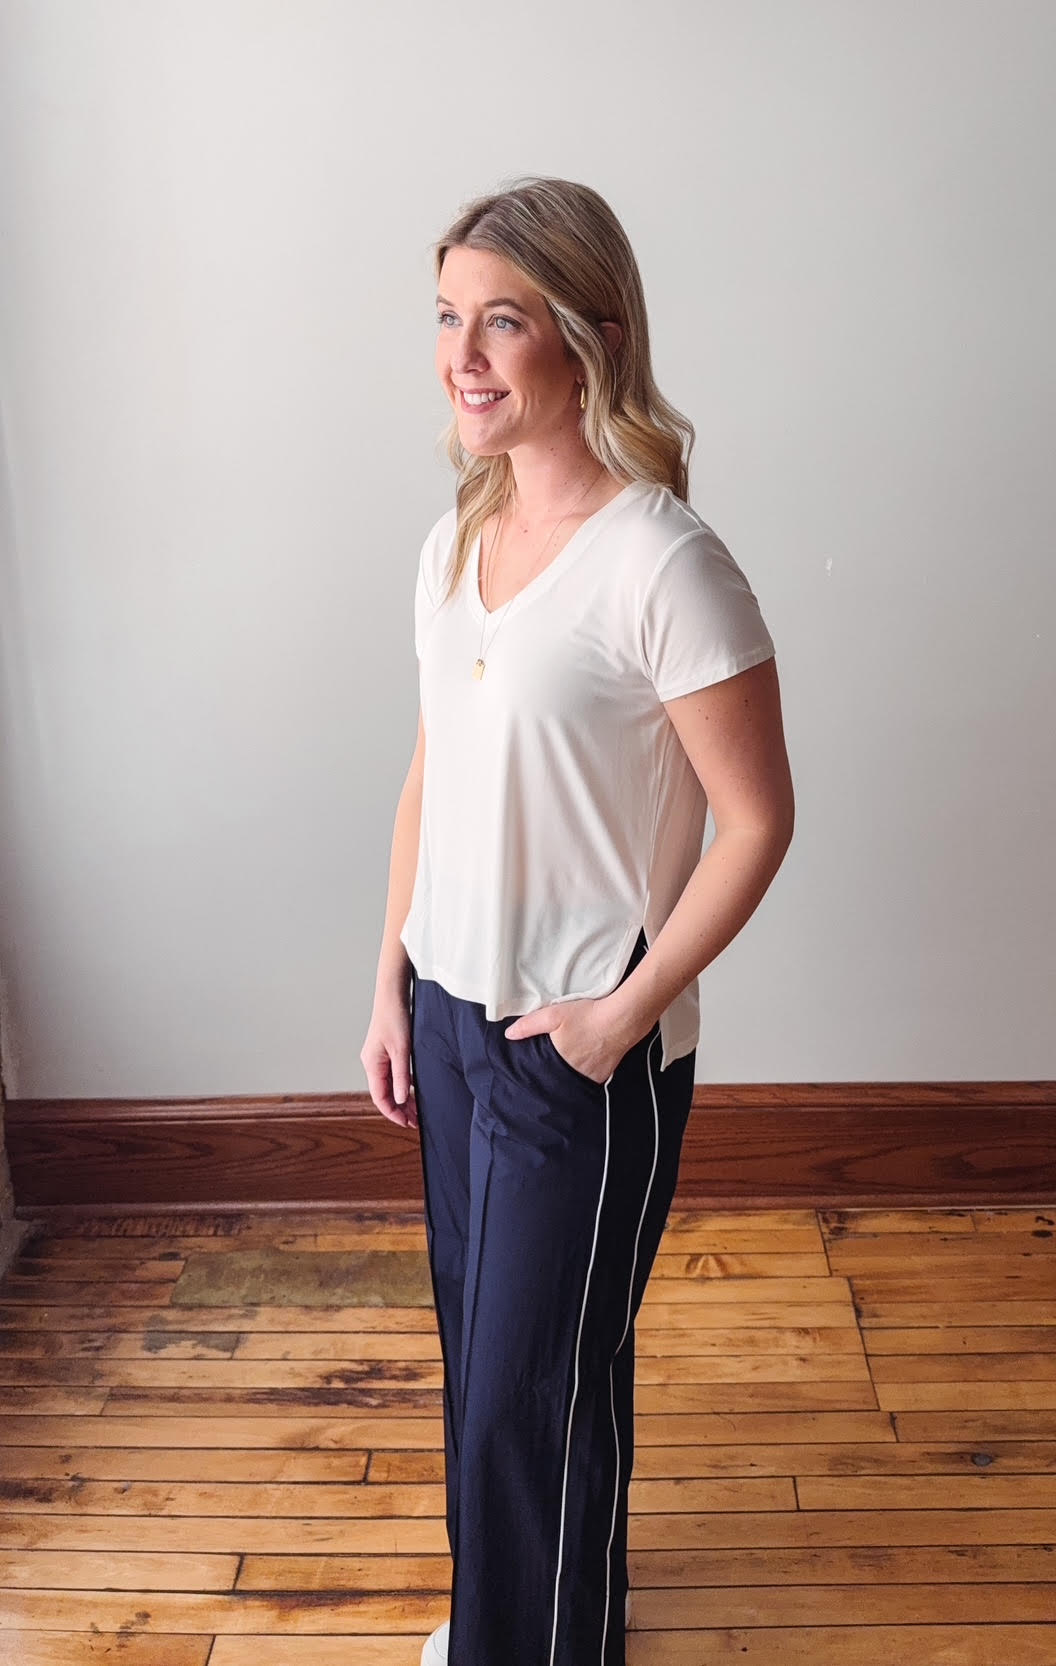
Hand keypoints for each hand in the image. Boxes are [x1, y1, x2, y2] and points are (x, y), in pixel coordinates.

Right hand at [360, 992, 417, 1128]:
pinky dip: (403, 1085)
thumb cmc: (395, 1017)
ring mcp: (378, 1057)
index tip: (407, 1123)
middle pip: (385, 1094)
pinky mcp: (386, 1051)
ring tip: (417, 1109)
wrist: (393, 994)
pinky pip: (393, 1074)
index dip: (393, 1114)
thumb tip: (402, 1099)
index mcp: (372, 1064)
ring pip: (389, 1085)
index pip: (380, 1098)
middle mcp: (372, 1063)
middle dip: (400, 1109)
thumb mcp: (402, 1050)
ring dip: (402, 1098)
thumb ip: (402, 1076)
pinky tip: (414, 1089)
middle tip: (416, 1120)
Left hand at [504, 994, 632, 1085]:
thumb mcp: (553, 1015)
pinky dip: (585, 1073)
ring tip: (569, 1061)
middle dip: (552, 1074)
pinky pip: (589, 1079)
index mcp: (559, 1062)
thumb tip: (509, 1034)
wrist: (621, 1019)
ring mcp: (591, 1076)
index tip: (532, 1071)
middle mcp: (574, 1074)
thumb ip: (529, 1025)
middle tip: (552, 1064)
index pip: (542, 1075)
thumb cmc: (587, 1016)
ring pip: (573, 1080)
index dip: (537, 1073)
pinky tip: (585, 1061)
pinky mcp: (604, 1075)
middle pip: (558, 1078)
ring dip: (569, 1074)